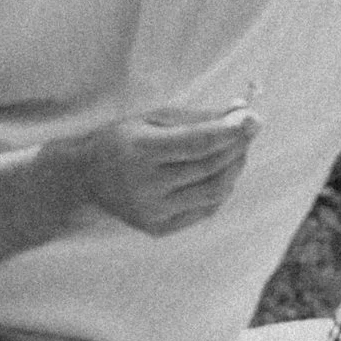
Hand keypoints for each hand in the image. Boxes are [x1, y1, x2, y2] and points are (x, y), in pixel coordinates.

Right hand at [71, 107, 258, 235]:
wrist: (86, 178)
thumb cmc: (125, 140)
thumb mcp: (153, 119)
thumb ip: (198, 118)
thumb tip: (243, 112)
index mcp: (139, 150)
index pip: (198, 143)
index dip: (231, 131)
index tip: (254, 117)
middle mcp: (144, 185)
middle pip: (210, 167)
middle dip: (238, 145)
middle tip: (250, 128)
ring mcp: (151, 211)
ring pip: (214, 192)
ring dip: (235, 168)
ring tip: (238, 150)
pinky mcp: (157, 228)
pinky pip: (205, 210)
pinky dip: (221, 189)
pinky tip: (221, 173)